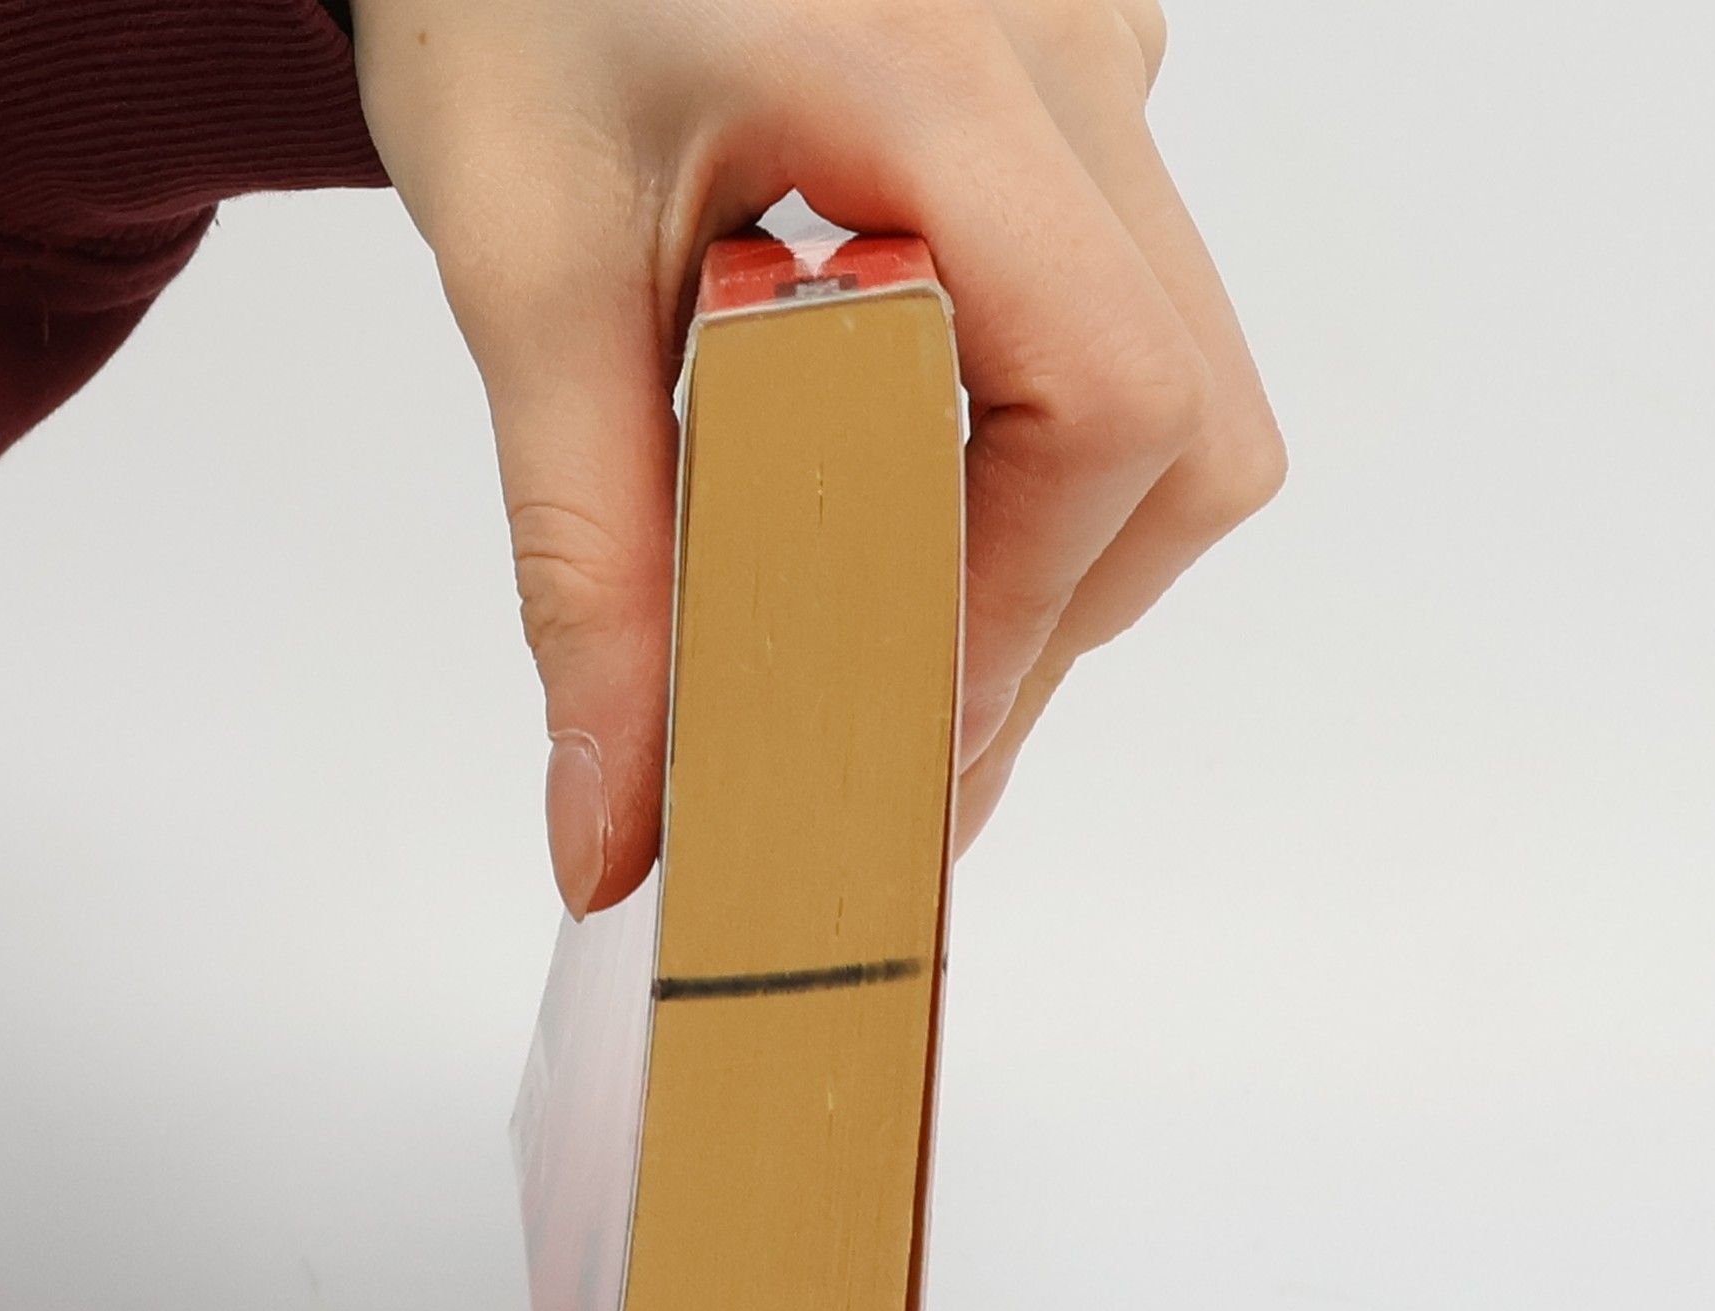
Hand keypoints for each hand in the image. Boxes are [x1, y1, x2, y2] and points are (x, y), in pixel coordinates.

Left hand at [352, 0, 1283, 915]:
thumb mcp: (527, 278)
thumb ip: (584, 569)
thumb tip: (614, 830)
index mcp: (938, 72)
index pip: (1102, 401)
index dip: (1010, 615)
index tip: (886, 750)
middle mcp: (1066, 59)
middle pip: (1186, 427)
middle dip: (1046, 625)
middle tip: (901, 754)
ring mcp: (1093, 71)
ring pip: (1185, 393)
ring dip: (1058, 561)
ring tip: (906, 657)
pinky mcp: (1075, 104)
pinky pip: (1134, 323)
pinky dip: (1048, 467)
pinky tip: (924, 514)